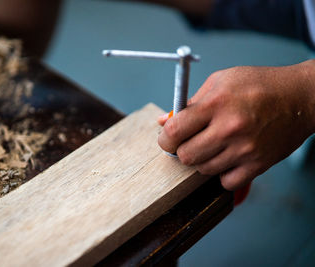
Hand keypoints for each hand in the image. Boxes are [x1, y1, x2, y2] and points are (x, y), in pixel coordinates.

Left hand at [158, 61, 314, 189]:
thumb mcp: (220, 81)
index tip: (168, 139)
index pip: (174, 132)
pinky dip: (222, 174)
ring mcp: (245, 149)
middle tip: (190, 142)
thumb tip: (163, 121)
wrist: (301, 97)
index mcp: (216, 103)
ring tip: (214, 146)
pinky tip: (227, 158)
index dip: (165, 139)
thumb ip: (189, 102)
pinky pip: (226, 182)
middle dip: (182, 151)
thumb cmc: (258, 85)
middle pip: (186, 156)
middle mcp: (229, 128)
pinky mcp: (258, 164)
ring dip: (203, 160)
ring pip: (203, 170)